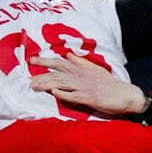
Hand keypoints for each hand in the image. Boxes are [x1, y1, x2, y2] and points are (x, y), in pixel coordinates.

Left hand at [28, 54, 147, 116]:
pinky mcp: (88, 98)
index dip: (45, 61)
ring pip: (61, 84)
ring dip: (47, 84)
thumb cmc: (109, 84)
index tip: (32, 60)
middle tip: (26, 77)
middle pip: (57, 73)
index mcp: (81, 69)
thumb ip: (80, 62)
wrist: (124, 94)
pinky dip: (63, 94)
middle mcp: (80, 76)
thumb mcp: (94, 70)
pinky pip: (73, 96)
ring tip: (33, 86)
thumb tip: (68, 54)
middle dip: (41, 74)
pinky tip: (54, 93)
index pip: (60, 63)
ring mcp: (83, 87)